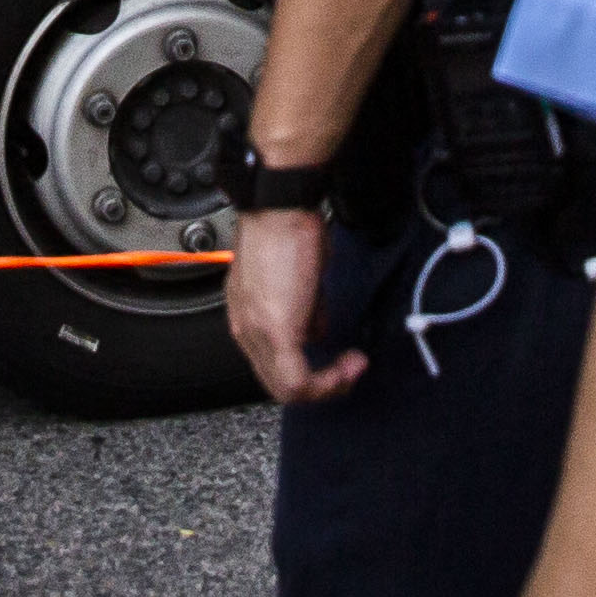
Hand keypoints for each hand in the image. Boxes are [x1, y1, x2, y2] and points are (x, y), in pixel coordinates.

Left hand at [223, 205, 364, 404]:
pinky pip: (297, 382)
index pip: (272, 362)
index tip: (337, 358)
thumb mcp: (299, 278)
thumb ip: (306, 310)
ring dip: (326, 385)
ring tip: (351, 368)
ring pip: (286, 388)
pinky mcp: (275, 332)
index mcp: (246, 314)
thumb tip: (316, 331)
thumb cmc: (286, 227)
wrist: (279, 208)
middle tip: (349, 370)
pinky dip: (327, 382)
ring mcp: (256, 332)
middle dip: (320, 384)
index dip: (308, 368)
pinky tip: (348, 364)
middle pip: (277, 382)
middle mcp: (244, 328)